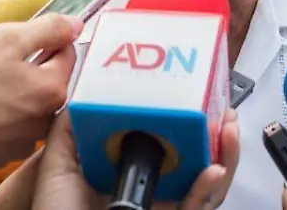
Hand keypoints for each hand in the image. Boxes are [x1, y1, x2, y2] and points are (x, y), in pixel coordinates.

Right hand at [0, 13, 82, 174]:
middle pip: (48, 81)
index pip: (67, 53)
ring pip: (27, 105)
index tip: (21, 39)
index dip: (46, 39)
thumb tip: (76, 24)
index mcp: (53, 90)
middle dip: (28, 67)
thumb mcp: (5, 39)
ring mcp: (23, 143)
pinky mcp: (0, 156)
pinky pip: (8, 127)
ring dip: (13, 92)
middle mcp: (46, 121)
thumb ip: (47, 28)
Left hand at [31, 108, 240, 209]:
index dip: (185, 115)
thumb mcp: (58, 166)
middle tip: (223, 109)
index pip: (166, 137)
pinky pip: (199, 206)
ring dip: (225, 153)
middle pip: (196, 155)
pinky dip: (211, 189)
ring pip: (208, 180)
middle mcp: (152, 187)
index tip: (194, 92)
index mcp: (128, 170)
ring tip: (228, 131)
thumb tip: (87, 90)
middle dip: (215, 130)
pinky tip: (214, 169)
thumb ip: (71, 129)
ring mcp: (165, 206)